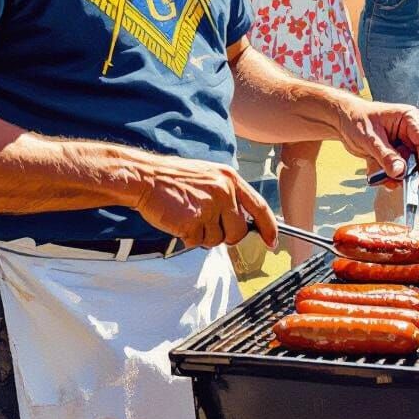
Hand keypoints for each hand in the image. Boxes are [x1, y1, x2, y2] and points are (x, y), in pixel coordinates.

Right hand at [131, 155, 277, 249]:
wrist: (147, 177)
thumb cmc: (175, 179)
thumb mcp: (209, 176)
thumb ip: (228, 194)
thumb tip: (242, 220)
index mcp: (230, 178)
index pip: (259, 207)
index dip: (269, 227)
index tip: (272, 241)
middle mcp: (224, 191)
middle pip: (239, 232)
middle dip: (225, 235)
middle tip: (206, 224)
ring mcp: (210, 206)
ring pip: (218, 240)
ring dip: (203, 236)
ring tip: (189, 217)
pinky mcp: (194, 221)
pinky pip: (197, 242)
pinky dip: (188, 237)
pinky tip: (179, 221)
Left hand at [333, 96, 418, 188]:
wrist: (343, 121)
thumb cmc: (355, 120)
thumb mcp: (369, 138)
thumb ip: (385, 156)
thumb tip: (400, 172)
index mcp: (409, 119)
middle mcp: (410, 132)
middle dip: (411, 172)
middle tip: (399, 182)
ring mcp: (404, 144)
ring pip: (411, 167)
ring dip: (397, 176)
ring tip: (380, 176)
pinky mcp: (397, 155)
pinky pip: (399, 171)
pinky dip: (389, 177)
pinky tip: (376, 174)